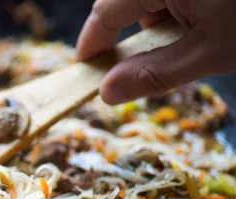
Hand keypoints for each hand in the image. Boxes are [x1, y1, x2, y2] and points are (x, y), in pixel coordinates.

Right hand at [76, 0, 235, 104]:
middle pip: (127, 5)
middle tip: (153, 67)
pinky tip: (209, 25)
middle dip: (138, 39)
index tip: (85, 70)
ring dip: (165, 26)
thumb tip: (107, 92)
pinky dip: (183, 14)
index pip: (104, 12)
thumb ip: (154, 73)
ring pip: (153, 1)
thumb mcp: (208, 52)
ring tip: (199, 42)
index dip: (91, 43)